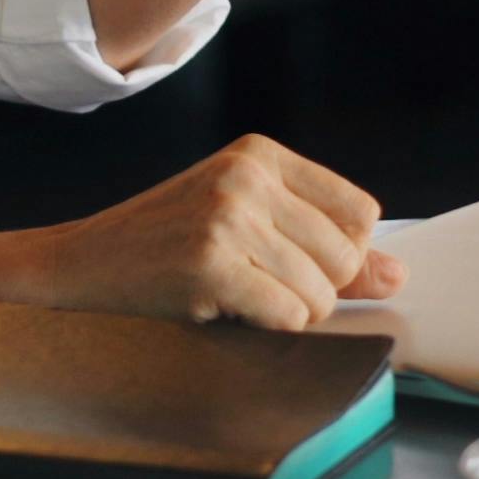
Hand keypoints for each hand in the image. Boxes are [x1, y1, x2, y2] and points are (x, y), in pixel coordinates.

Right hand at [14, 135, 406, 330]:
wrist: (80, 262)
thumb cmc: (166, 245)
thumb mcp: (247, 225)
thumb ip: (327, 247)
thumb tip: (398, 275)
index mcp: (259, 153)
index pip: (360, 213)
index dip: (340, 253)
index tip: (290, 259)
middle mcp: (245, 176)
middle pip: (345, 258)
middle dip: (312, 289)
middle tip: (253, 281)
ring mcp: (227, 216)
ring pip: (320, 294)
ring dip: (287, 312)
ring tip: (235, 293)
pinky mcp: (211, 262)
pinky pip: (288, 317)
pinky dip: (265, 325)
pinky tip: (222, 306)